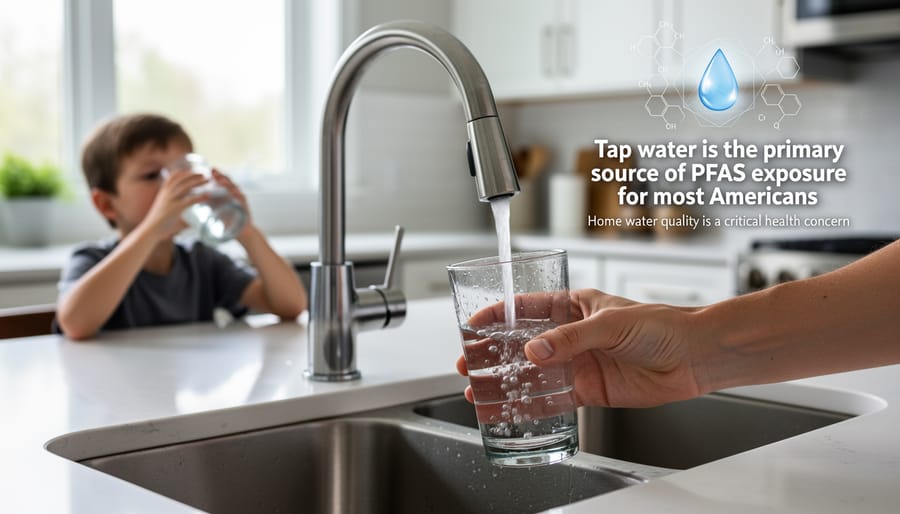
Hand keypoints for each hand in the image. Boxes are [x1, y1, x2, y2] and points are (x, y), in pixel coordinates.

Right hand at [141, 169, 208, 240]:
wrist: (150, 231)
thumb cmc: (159, 226)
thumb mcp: (167, 215)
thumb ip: (178, 215)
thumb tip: (190, 223)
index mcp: (163, 193)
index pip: (172, 178)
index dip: (182, 172)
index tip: (190, 170)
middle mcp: (166, 194)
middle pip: (181, 179)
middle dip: (193, 175)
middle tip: (204, 173)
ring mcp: (171, 200)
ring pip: (186, 186)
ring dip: (198, 182)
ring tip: (208, 180)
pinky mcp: (175, 208)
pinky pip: (190, 200)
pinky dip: (199, 197)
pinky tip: (207, 196)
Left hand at [211, 168, 253, 237]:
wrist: (241, 232)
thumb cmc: (228, 221)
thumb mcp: (217, 209)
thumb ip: (209, 202)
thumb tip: (195, 198)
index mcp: (228, 194)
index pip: (223, 182)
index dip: (216, 175)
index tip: (209, 170)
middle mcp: (235, 195)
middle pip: (228, 182)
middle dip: (221, 176)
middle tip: (213, 170)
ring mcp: (241, 201)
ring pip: (235, 189)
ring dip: (228, 184)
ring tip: (221, 180)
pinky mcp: (245, 208)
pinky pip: (241, 200)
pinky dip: (237, 195)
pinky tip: (233, 192)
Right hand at [456, 289, 708, 407]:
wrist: (693, 357)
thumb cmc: (661, 325)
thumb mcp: (609, 322)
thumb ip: (570, 339)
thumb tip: (534, 350)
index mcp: (574, 306)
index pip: (527, 308)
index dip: (498, 315)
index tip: (473, 323)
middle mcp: (572, 335)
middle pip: (522, 343)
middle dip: (492, 353)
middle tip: (467, 363)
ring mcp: (578, 363)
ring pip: (532, 373)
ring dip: (505, 381)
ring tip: (478, 391)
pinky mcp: (589, 390)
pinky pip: (552, 399)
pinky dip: (530, 405)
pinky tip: (510, 410)